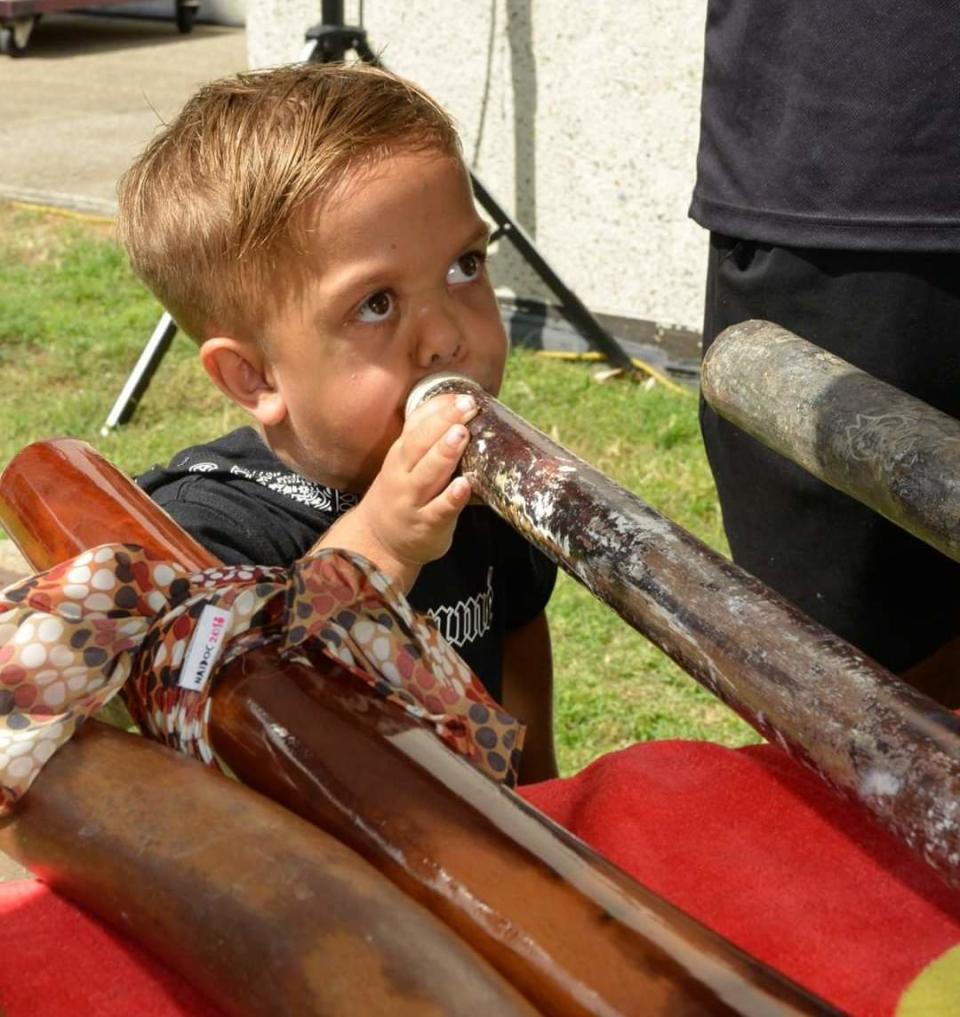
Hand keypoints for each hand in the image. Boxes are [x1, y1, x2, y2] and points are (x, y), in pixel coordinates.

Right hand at [313, 392, 477, 591]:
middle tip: (466, 406)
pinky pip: (439, 510)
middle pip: (419, 445)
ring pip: (427, 475)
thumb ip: (425, 440)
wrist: (378, 544)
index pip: (415, 427)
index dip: (437, 410)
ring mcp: (413, 502)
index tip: (460, 395)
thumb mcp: (404, 464)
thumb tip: (457, 406)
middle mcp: (403, 476)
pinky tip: (464, 486)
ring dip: (444, 453)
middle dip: (443, 423)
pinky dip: (451, 498)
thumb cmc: (401, 497)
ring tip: (462, 434)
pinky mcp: (427, 526)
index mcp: (400, 456)